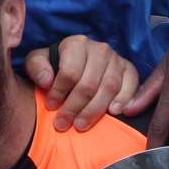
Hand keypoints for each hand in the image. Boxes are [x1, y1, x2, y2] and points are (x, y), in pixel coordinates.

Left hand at [23, 35, 160, 131]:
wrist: (78, 60)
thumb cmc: (56, 64)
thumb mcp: (38, 61)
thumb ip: (37, 68)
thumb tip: (47, 81)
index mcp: (76, 44)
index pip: (70, 72)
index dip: (59, 92)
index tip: (51, 107)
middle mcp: (99, 49)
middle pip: (89, 83)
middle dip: (74, 107)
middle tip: (63, 124)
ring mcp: (116, 59)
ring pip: (108, 87)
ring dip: (95, 110)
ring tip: (81, 125)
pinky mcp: (130, 69)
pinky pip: (131, 85)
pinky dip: (124, 100)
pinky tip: (114, 113)